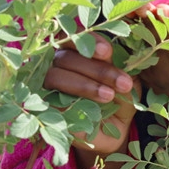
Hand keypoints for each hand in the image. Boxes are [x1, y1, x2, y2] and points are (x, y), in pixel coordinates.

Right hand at [44, 33, 139, 157]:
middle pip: (66, 57)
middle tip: (123, 83)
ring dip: (85, 84)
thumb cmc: (120, 100)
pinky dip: (69, 101)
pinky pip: (48, 99)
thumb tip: (116, 54)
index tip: (107, 52)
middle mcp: (59, 65)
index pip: (73, 36)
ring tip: (109, 95)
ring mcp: (47, 86)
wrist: (114, 132)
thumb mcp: (126, 81)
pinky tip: (91, 109)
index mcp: (79, 52)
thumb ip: (120, 66)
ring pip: (55, 75)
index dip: (87, 40)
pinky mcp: (43, 108)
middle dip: (97, 69)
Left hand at [140, 5, 168, 130]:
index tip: (163, 8)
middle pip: (156, 45)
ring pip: (142, 49)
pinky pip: (135, 56)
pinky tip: (126, 20)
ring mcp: (155, 77)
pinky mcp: (146, 76)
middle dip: (149, 22)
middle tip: (143, 1)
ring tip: (131, 8)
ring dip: (137, 29)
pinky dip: (130, 39)